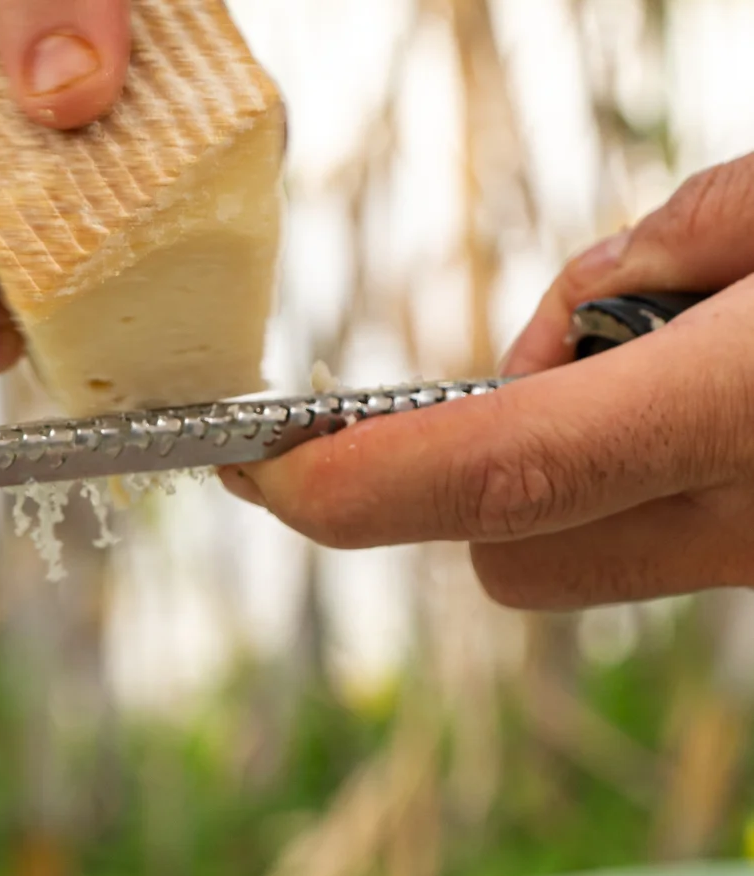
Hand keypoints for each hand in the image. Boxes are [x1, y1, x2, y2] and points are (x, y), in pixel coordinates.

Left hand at [222, 154, 753, 608]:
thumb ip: (698, 228)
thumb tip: (581, 309)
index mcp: (748, 408)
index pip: (507, 472)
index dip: (360, 484)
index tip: (260, 466)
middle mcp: (746, 527)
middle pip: (511, 552)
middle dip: (474, 466)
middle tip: (582, 339)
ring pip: (579, 558)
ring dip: (571, 463)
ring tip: (699, 341)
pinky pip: (656, 543)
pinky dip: (646, 476)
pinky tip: (727, 392)